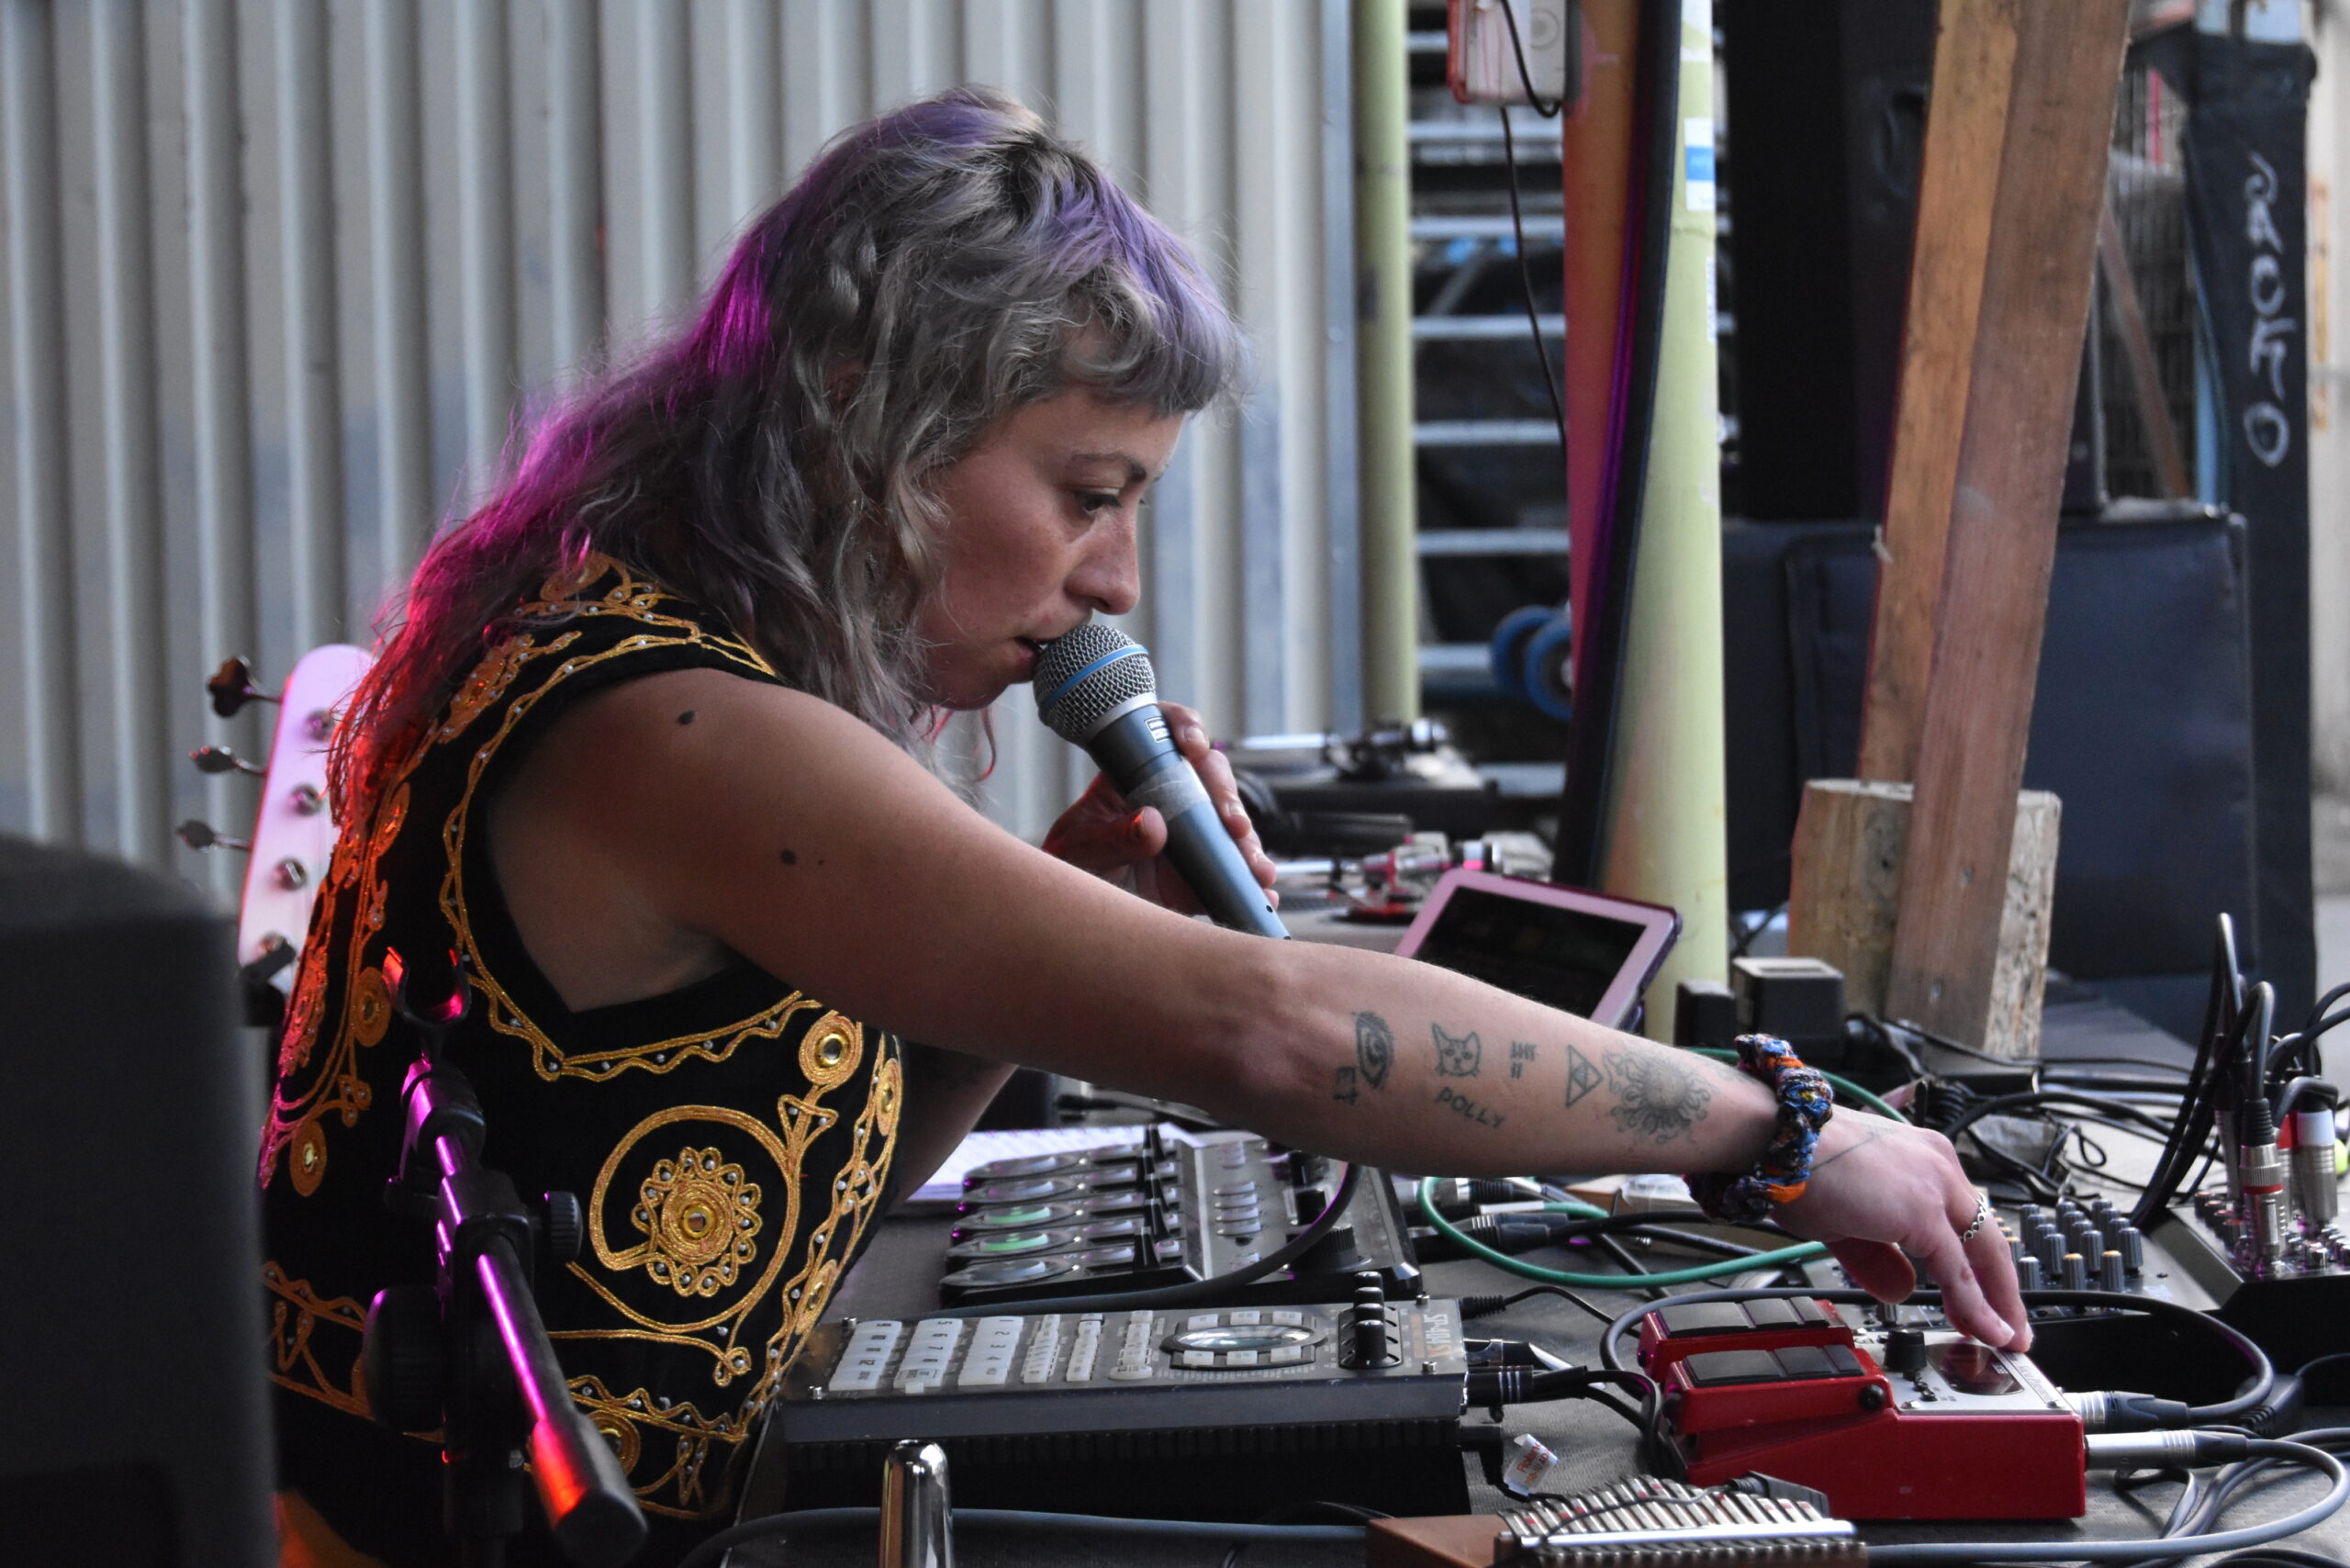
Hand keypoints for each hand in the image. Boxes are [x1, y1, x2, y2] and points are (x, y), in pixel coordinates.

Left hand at [1040, 701, 1279, 915]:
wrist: (1075, 914)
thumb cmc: (1071, 866)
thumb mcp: (1080, 851)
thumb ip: (1111, 838)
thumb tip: (1152, 824)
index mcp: (1134, 772)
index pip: (1164, 732)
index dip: (1185, 728)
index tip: (1192, 746)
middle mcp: (1171, 794)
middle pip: (1211, 778)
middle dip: (1229, 800)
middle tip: (1233, 826)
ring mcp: (1192, 831)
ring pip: (1231, 825)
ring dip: (1249, 846)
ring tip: (1256, 871)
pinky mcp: (1204, 869)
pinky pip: (1235, 871)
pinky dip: (1251, 883)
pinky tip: (1262, 896)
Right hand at [1772, 1108, 2031, 1351]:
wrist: (1776, 1139)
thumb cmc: (1796, 1165)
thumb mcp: (1844, 1221)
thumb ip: (1878, 1256)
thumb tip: (1902, 1289)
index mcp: (1921, 1158)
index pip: (1964, 1217)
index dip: (1976, 1263)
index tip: (1982, 1293)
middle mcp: (1938, 1165)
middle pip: (1987, 1236)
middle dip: (2002, 1287)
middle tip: (2010, 1324)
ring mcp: (1935, 1186)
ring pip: (1984, 1254)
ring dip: (1998, 1302)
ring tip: (2006, 1337)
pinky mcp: (1924, 1211)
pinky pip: (1958, 1270)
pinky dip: (1975, 1306)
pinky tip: (1985, 1330)